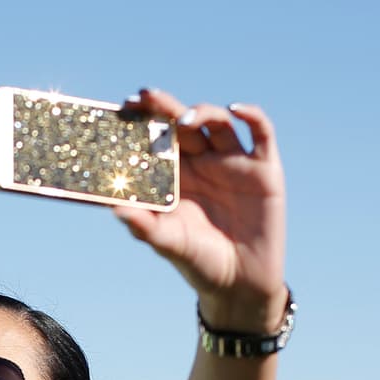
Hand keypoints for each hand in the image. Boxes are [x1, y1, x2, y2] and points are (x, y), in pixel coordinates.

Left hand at [113, 88, 286, 333]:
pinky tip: (236, 109)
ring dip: (202, 112)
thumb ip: (144, 226)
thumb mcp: (168, 244)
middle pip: (183, 123)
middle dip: (164, 107)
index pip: (158, 140)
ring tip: (185, 120)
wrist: (239, 283)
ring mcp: (233, 163)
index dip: (143, 121)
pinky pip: (262, 133)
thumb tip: (115, 209)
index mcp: (176, 177)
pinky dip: (252, 115)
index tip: (125, 107)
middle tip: (146, 97)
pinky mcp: (264, 169)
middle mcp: (203, 163)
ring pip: (218, 122)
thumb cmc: (198, 262)